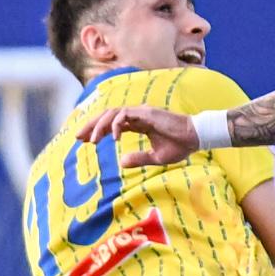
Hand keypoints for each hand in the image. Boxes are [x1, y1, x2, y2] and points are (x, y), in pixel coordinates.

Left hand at [77, 103, 197, 165]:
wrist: (196, 138)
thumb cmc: (180, 146)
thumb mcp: (156, 157)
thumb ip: (139, 158)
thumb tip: (121, 162)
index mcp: (139, 123)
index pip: (113, 122)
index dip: (98, 130)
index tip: (86, 140)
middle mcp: (138, 115)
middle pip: (108, 115)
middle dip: (91, 125)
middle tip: (78, 137)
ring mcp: (141, 112)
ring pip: (112, 113)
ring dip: (99, 125)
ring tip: (91, 139)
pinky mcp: (146, 113)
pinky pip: (124, 115)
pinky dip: (115, 124)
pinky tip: (113, 138)